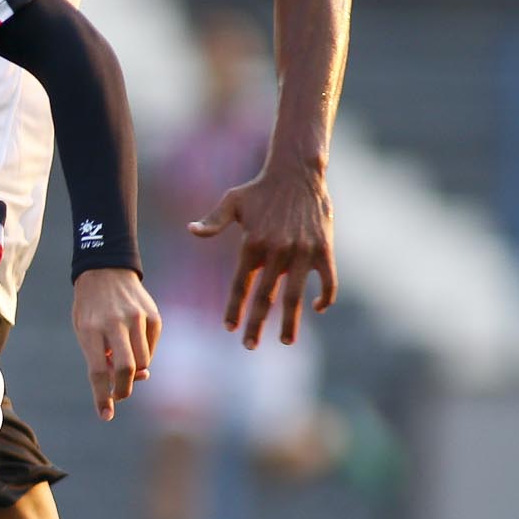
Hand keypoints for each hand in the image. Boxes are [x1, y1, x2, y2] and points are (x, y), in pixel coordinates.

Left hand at [72, 267, 162, 421]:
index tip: (105, 415)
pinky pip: (151, 347)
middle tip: (119, 395)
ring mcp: (137, 318)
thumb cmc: (90, 307)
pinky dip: (144, 355)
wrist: (105, 269)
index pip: (99, 371)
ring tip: (124, 364)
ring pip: (143, 362)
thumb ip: (102, 356)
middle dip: (124, 389)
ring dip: (135, 373)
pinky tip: (133, 345)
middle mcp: (115, 323)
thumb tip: (135, 379)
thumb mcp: (84, 329)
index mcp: (91, 329)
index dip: (102, 397)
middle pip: (126, 369)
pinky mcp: (153, 315)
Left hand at [190, 161, 336, 347]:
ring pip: (295, 295)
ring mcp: (302, 252)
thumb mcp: (232, 201)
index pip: (240, 285)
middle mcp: (277, 251)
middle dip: (256, 324)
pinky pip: (327, 280)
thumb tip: (190, 231)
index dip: (234, 308)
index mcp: (252, 243)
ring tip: (285, 341)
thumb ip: (213, 221)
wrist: (298, 172)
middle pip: (264, 297)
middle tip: (249, 346)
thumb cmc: (261, 189)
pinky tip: (316, 308)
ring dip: (290, 321)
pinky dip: (325, 297)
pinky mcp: (324, 249)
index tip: (229, 328)